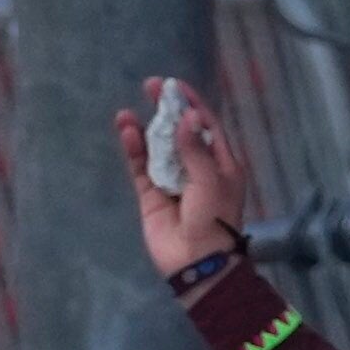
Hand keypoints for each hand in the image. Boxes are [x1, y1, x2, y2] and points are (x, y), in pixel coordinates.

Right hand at [112, 75, 252, 277]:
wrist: (197, 263)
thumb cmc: (214, 220)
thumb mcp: (211, 181)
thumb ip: (195, 150)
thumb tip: (188, 116)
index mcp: (222, 165)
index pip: (207, 127)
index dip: (192, 105)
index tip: (176, 86)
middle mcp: (198, 170)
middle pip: (180, 133)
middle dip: (166, 110)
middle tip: (151, 86)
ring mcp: (173, 182)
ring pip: (157, 149)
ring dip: (146, 130)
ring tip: (130, 110)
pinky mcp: (152, 196)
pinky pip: (141, 169)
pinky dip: (134, 151)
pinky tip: (127, 131)